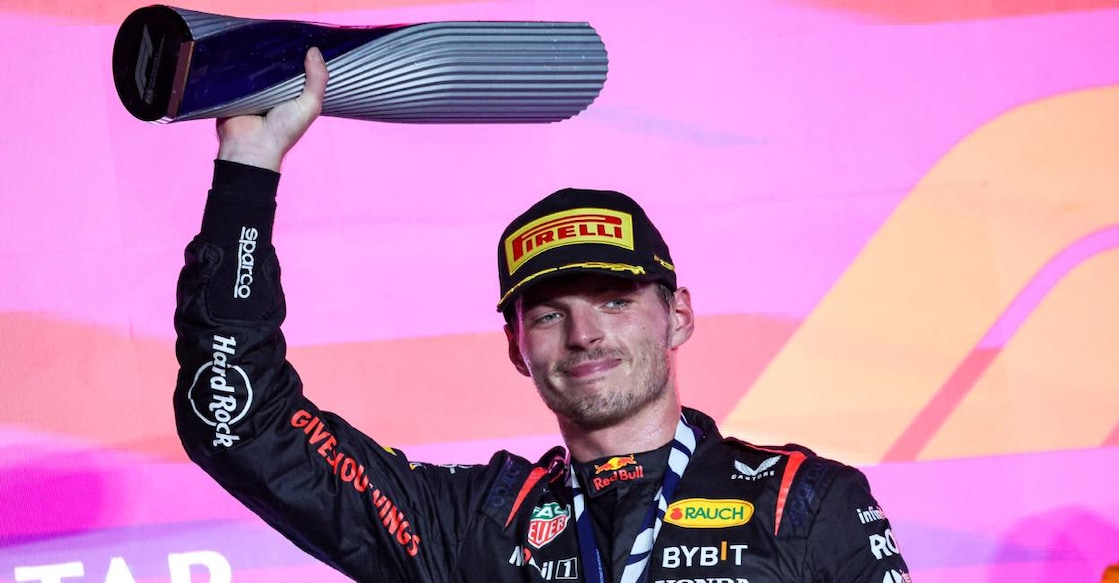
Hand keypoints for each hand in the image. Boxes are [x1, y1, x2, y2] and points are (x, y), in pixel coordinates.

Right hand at [216, 47, 328, 171]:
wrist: (250, 147)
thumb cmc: (283, 130)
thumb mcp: (309, 106)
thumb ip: (317, 81)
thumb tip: (315, 51)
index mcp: (292, 93)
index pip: (295, 66)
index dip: (297, 52)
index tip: (296, 35)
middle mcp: (272, 90)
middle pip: (273, 63)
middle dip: (274, 50)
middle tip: (273, 33)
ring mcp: (251, 89)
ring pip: (253, 64)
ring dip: (253, 54)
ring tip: (254, 37)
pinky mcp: (232, 89)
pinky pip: (233, 70)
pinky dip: (235, 62)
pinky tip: (237, 49)